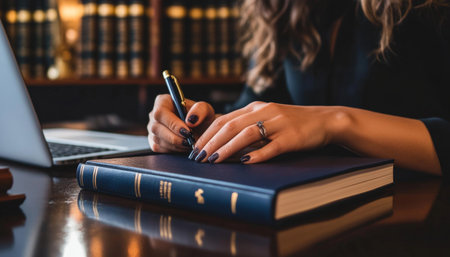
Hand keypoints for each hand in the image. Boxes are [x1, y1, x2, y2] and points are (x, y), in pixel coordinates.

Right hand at [147, 94, 215, 152]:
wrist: (202, 130)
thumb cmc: (202, 117)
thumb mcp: (206, 109)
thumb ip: (200, 110)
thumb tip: (190, 120)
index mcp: (163, 102)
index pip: (160, 112)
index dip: (172, 123)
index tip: (187, 131)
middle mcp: (154, 115)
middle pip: (157, 128)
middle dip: (175, 137)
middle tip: (190, 141)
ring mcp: (152, 130)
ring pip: (159, 140)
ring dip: (176, 145)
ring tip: (190, 143)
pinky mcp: (154, 142)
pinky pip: (160, 149)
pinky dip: (174, 150)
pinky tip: (184, 146)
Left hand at [191, 101, 343, 162]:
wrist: (324, 120)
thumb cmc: (292, 123)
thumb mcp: (267, 118)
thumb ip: (246, 125)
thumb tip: (221, 140)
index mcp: (255, 108)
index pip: (224, 120)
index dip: (207, 134)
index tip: (195, 148)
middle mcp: (264, 112)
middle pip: (231, 126)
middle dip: (211, 142)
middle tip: (198, 157)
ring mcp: (279, 124)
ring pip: (247, 135)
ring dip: (227, 148)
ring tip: (213, 161)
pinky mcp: (292, 137)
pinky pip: (272, 146)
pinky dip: (257, 154)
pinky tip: (245, 162)